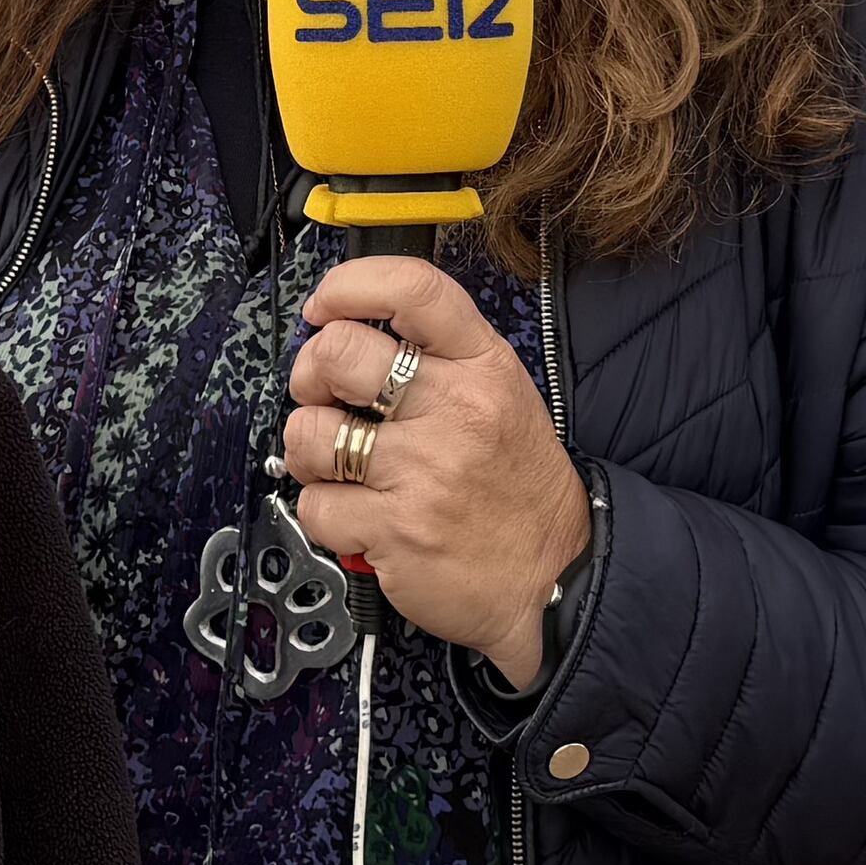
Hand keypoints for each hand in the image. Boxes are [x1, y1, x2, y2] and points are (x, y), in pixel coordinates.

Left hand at [278, 256, 595, 686]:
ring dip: (308, 453)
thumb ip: (437, 359)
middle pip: (336, 353)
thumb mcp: (503, 396)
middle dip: (308, 376)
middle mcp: (455, 409)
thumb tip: (341, 334)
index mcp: (483, 366)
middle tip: (324, 401)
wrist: (557, 577)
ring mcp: (424, 471)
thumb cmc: (518, 487)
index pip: (412, 289)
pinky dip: (325, 514)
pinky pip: (314, 505)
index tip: (324, 309)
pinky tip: (360, 517)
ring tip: (341, 467)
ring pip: (308, 433)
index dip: (348, 287)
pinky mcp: (397, 530)